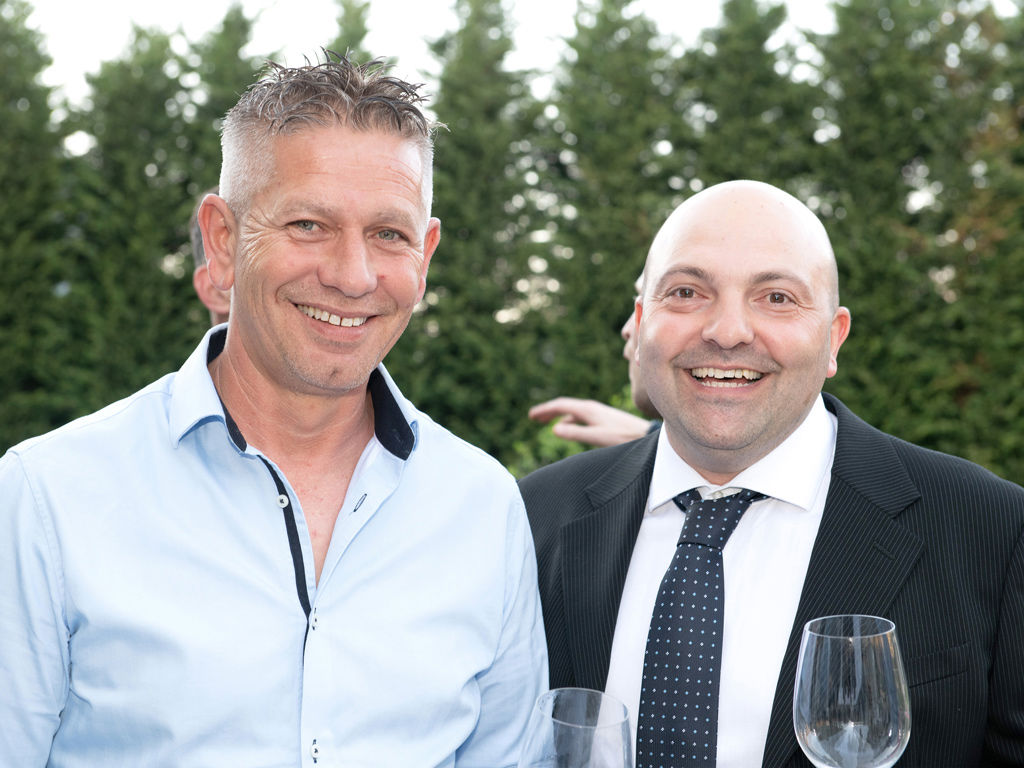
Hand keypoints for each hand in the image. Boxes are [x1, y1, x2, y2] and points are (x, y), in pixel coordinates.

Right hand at [528, 397, 652, 446]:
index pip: (560, 405)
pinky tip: (568, 426)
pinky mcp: (603, 417)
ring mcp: (597, 412)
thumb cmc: (622, 437)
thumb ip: (576, 433)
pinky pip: (580, 415)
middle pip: (564, 405)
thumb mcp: (597, 437)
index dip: (545, 410)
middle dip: (548, 410)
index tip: (531, 416)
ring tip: (547, 422)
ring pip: (572, 411)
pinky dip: (569, 419)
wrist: (645, 434)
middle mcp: (591, 407)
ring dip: (558, 415)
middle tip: (534, 417)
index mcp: (587, 409)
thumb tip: (554, 428)